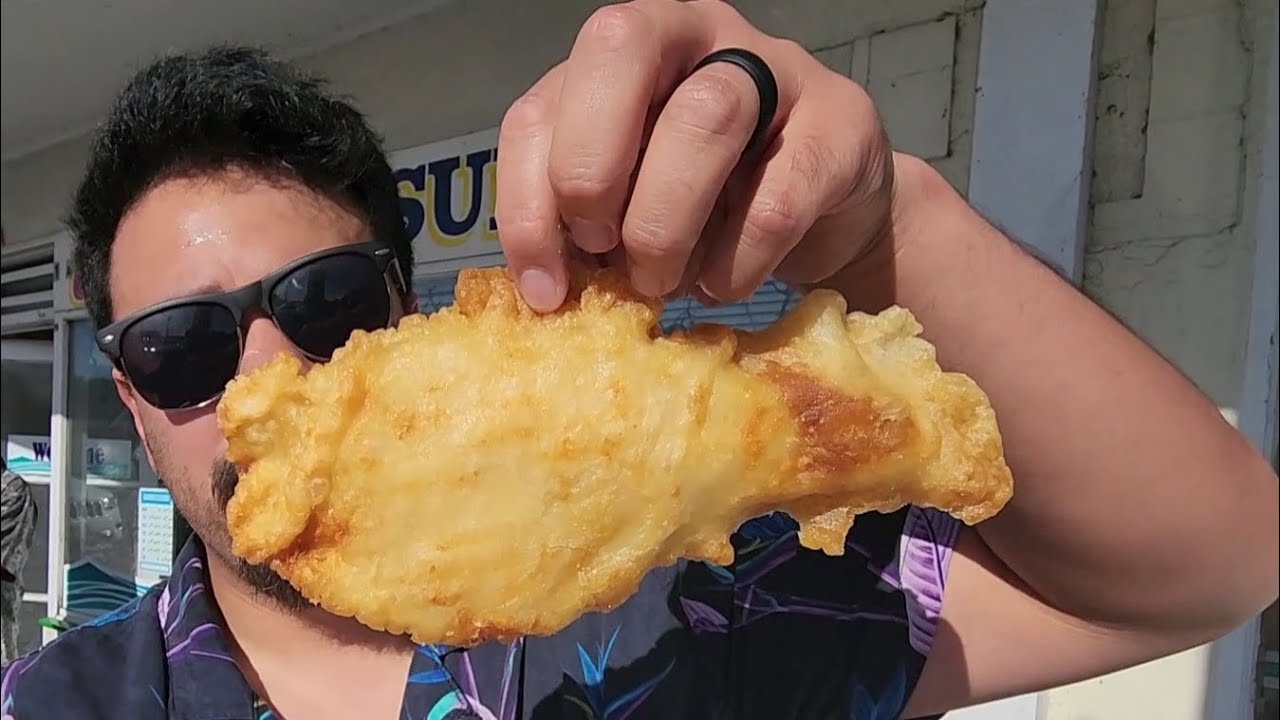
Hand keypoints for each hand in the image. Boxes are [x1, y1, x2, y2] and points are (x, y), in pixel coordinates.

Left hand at [495, 0, 898, 311]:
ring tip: (664, 282)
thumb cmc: (713, 207)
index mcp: (621, 58)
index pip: (542, 104)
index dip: (527, 200)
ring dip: (666, 223)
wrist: (831, 216)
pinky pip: (778, 195)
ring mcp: (777, 67)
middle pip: (619, 50)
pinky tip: (725, 286)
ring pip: (704, 117)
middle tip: (605, 249)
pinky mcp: (841, 123)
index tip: (545, 286)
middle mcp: (695, 34)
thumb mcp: (633, 208)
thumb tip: (544, 286)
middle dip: (590, 168)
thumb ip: (585, 221)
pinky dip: (736, 261)